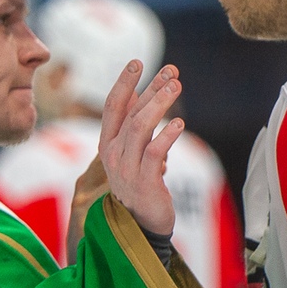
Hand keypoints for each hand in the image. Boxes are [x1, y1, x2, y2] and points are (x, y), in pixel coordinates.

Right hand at [97, 60, 184, 237]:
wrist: (142, 225)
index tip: (137, 61)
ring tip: (176, 87)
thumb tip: (144, 95)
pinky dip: (166, 136)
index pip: (112, 107)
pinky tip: (179, 123)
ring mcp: (126, 169)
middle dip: (150, 88)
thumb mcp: (135, 153)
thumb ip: (137, 127)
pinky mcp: (143, 182)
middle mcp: (112, 154)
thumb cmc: (141, 186)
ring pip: (139, 128)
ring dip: (159, 104)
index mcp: (107, 144)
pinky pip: (153, 153)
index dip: (124, 83)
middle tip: (171, 71)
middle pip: (130, 112)